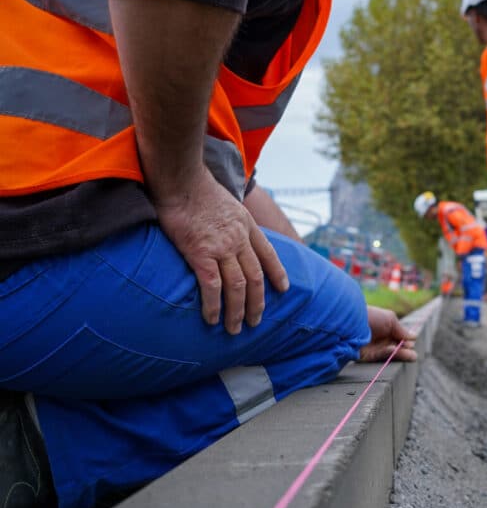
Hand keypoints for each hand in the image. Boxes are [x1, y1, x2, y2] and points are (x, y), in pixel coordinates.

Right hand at [155, 166, 288, 332]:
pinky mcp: (200, 253)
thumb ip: (230, 217)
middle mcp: (239, 238)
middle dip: (258, 303)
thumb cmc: (195, 186)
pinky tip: (212, 319)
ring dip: (238, 311)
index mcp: (246, 224)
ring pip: (238, 286)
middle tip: (256, 322)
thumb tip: (225, 225)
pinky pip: (212, 286)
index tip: (283, 288)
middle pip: (256, 277)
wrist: (181, 178)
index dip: (277, 272)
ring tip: (235, 329)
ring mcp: (222, 247)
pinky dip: (214, 305)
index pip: (268, 253)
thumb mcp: (227, 200)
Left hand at [360, 306, 416, 362]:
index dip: (406, 340)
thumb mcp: (390, 319)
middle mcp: (379, 338)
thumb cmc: (372, 317)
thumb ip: (402, 330)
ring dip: (401, 355)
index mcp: (385, 328)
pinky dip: (388, 353)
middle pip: (396, 347)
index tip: (412, 342)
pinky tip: (394, 349)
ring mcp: (373, 348)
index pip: (398, 337)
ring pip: (390, 354)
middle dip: (405, 350)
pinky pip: (380, 356)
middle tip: (414, 354)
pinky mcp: (367, 356)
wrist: (352, 322)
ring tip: (412, 356)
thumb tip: (414, 337)